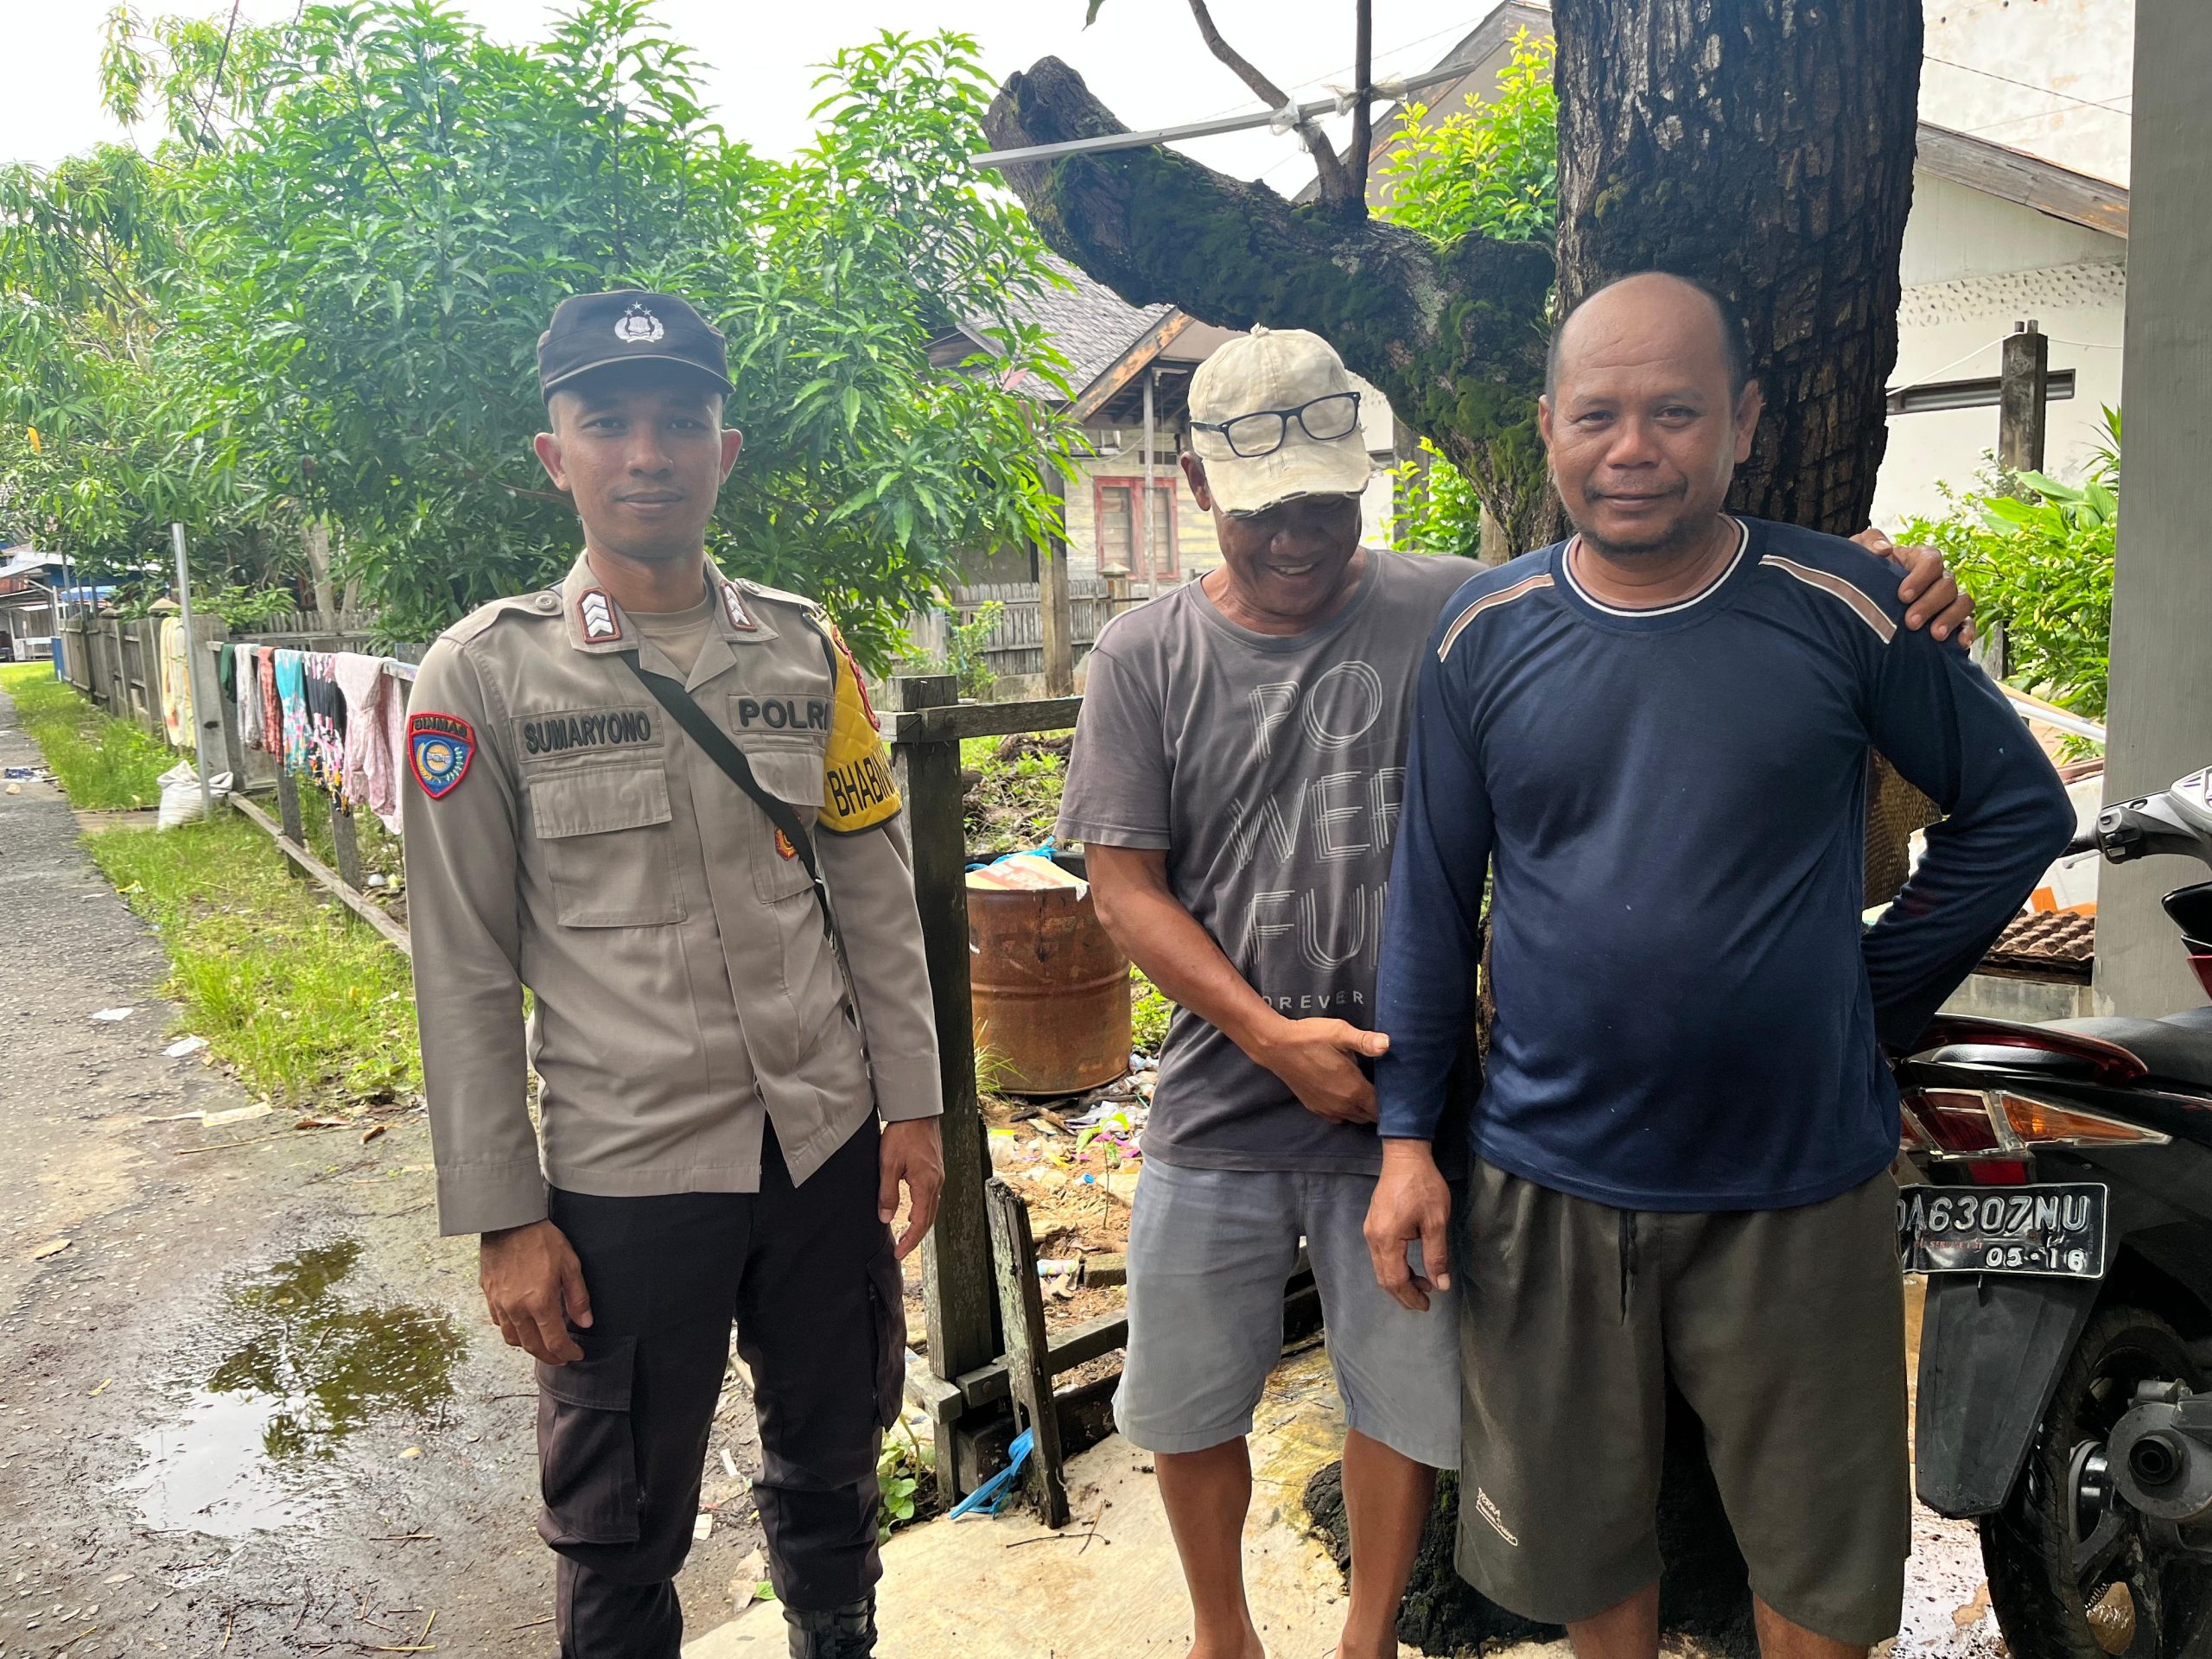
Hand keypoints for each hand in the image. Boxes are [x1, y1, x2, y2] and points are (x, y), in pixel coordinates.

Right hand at [480, 1219, 592, 1365]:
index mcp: (540, 1302)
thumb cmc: (540, 1239)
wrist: (509, 1221)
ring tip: (542, 1344)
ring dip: (529, 1346)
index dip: (567, 1353)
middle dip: (549, 1357)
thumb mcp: (570, 1264)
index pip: (554, 1342)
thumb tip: (584, 1322)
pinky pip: (499, 1323)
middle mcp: (517, 1309)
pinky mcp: (488, 1295)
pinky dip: (512, 1331)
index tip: (576, 1354)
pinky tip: (522, 1325)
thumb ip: (578, 1297)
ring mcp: (499, 1304)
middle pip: (532, 1347)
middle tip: (561, 1357)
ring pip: (512, 1339)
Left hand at [879, 1117, 944, 1259]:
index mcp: (926, 1184)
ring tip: (905, 1235)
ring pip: (931, 1208)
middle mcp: (936, 1183)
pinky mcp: (935, 1170)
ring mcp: (938, 1176)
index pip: (920, 1222)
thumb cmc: (903, 1133)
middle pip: (929, 1219)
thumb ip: (887, 1193)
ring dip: (919, 1224)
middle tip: (901, 1250)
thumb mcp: (888, 1164)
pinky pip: (931, 1197)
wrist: (917, 1111)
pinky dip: (923, 1210)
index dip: (909, 1241)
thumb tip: (886, 1218)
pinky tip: (913, 1212)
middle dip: (915, 1237)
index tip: (899, 1253)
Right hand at [1252, 1017, 1386, 1124]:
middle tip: (1379, 1087)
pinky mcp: (1314, 1108)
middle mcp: (1343, 1105)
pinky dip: (1345, 1110)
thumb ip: (1365, 1041)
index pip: (1381, 1107)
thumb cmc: (1310, 1038)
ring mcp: (1327, 1109)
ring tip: (1364, 1091)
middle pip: (1369, 1116)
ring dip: (1361, 1109)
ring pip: (1354, 1118)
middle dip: (1377, 1106)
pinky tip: (1343, 1094)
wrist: (1276, 1047)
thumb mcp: (1340, 1033)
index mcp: (1354, 1089)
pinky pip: (1338, 1117)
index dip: (1390, 1101)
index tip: (1393, 1089)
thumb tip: (1388, 1044)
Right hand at [1364, 1140, 1453, 1311]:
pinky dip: (1394, 1268)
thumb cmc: (1423, 1187)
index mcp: (1387, 1239)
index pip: (1396, 1279)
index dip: (1411, 1296)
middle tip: (1424, 1303)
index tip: (1427, 1306)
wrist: (1405, 1156)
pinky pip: (1380, 1256)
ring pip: (1380, 1268)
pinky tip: (1411, 1267)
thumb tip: (1441, 1285)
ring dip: (1399, 1282)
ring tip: (1423, 1285)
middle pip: (1384, 1278)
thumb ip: (1437, 1256)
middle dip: (1403, 1294)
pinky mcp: (1373, 1224)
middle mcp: (1373, 1238)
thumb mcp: (1436, 1222)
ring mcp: (1370, 1231)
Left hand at [1854, 527, 1975, 644]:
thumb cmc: (1862, 577)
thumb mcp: (1858, 555)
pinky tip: (1959, 643)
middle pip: (1948, 584)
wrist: (1860, 605)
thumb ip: (1868, 543)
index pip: (1932, 560)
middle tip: (1911, 622)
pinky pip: (1968, 623)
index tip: (1902, 596)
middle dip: (1930, 604)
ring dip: (1950, 618)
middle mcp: (1937, 578)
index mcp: (1918, 560)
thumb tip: (1884, 549)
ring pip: (1962, 602)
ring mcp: (1946, 599)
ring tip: (1934, 635)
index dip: (1921, 577)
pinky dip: (1967, 631)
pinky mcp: (1952, 620)